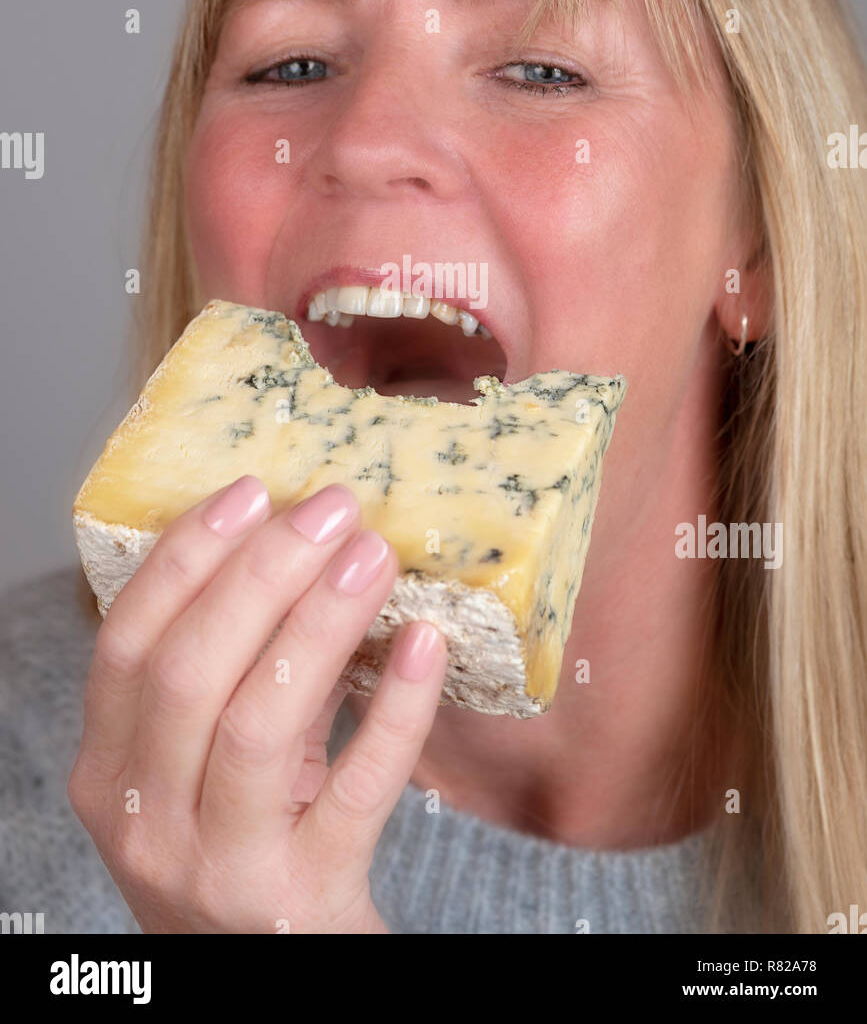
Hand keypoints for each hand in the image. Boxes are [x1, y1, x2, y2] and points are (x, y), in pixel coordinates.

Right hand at [68, 476, 447, 932]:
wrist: (274, 977)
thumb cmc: (244, 848)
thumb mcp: (205, 767)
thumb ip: (231, 677)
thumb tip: (302, 547)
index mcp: (108, 775)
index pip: (127, 647)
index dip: (185, 560)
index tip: (249, 491)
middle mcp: (147, 824)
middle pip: (189, 673)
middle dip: (261, 574)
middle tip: (331, 508)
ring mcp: (222, 868)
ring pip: (259, 724)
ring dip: (321, 623)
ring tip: (373, 555)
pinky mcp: (305, 899)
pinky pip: (357, 789)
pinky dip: (396, 708)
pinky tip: (427, 643)